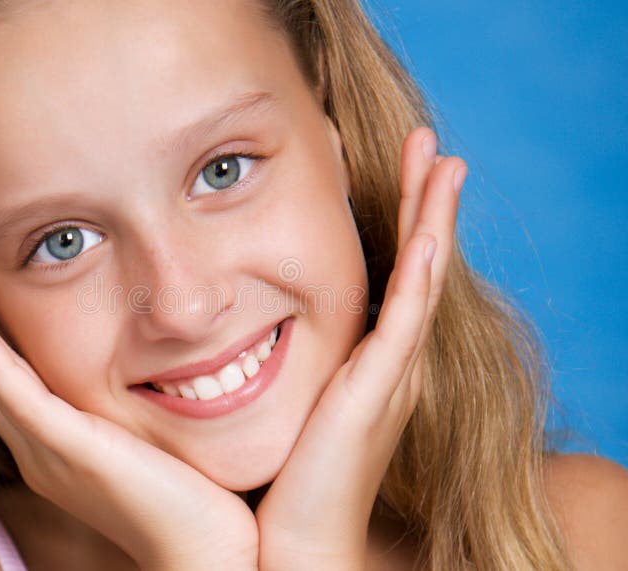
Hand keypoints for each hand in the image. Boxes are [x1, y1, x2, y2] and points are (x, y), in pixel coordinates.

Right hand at [0, 248, 257, 570]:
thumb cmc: (182, 498)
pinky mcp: (73, 452)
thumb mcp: (137, 442)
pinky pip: (21, 401)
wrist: (201, 551)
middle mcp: (37, 448)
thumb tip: (132, 373)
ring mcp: (49, 452)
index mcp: (50, 445)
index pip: (0, 375)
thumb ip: (117, 412)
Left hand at [254, 127, 465, 569]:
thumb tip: (250, 328)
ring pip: (424, 280)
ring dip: (434, 218)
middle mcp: (394, 361)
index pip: (399, 274)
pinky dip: (420, 276)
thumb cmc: (288, 477)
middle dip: (429, 203)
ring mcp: (393, 374)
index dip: (408, 220)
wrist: (296, 542)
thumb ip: (286, 361)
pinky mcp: (379, 392)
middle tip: (434, 147)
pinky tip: (427, 234)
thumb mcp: (292, 401)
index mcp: (372, 360)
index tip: (405, 169)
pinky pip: (405, 323)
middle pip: (422, 264)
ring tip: (443, 162)